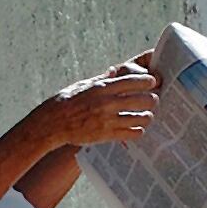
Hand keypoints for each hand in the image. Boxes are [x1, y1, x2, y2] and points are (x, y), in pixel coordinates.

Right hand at [40, 61, 155, 150]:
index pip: (133, 81)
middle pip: (143, 99)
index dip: (148, 81)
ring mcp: (108, 120)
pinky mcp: (107, 135)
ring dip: (148, 116)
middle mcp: (108, 103)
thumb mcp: (84, 85)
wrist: (53, 123)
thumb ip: (102, 80)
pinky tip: (137, 129)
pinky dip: (138, 130)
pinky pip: (132, 133)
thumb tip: (114, 72)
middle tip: (153, 100)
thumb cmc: (66, 101)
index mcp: (102, 88)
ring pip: (141, 118)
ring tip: (147, 116)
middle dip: (152, 99)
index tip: (152, 82)